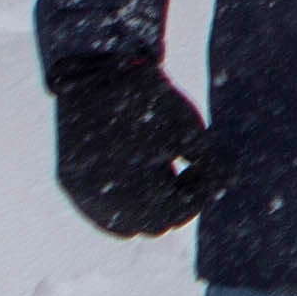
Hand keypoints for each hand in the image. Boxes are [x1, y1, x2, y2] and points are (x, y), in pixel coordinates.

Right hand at [49, 54, 217, 238]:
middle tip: (185, 171)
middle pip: (150, 225)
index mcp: (132, 190)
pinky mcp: (68, 181)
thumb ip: (210, 163)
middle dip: (173, 203)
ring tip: (160, 170)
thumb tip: (228, 185)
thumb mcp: (187, 130)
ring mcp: (80, 193)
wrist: (96, 70)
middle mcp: (100, 199)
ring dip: (147, 208)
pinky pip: (98, 209)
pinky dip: (121, 201)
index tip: (203, 169)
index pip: (176, 214)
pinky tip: (135, 174)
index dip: (197, 194)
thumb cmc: (148, 101)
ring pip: (122, 223)